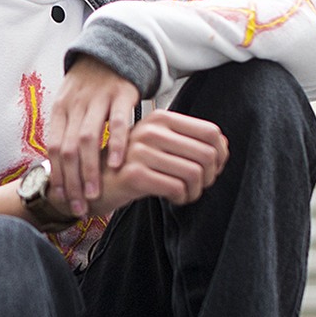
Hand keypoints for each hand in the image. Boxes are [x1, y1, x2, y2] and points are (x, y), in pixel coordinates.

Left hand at [46, 57, 140, 216]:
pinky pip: (119, 121)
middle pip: (68, 148)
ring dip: (90, 169)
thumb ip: (67, 134)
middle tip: (78, 206)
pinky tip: (119, 164)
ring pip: (89, 138)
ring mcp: (98, 98)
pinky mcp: (121, 94)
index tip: (62, 199)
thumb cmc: (89, 90)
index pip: (53, 148)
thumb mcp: (71, 106)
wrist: (110, 52)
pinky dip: (117, 143)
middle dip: (72, 181)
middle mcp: (75, 104)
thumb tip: (59, 172)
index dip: (57, 175)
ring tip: (94, 193)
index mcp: (60, 110)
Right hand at [90, 110, 228, 216]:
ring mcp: (141, 151)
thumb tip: (222, 146)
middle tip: (200, 185)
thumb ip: (186, 140)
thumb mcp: (157, 144)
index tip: (212, 169)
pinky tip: (173, 198)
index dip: (220, 155)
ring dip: (196, 190)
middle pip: (207, 154)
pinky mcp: (134, 175)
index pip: (211, 132)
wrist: (93, 181)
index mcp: (161, 118)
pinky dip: (182, 198)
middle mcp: (151, 130)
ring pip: (194, 173)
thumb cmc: (130, 164)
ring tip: (186, 194)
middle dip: (210, 176)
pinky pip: (176, 188)